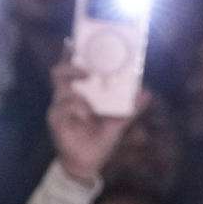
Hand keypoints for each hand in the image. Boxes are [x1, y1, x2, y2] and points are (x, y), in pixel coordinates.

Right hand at [46, 51, 131, 185]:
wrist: (87, 164)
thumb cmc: (100, 140)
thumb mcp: (119, 122)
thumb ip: (131, 108)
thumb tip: (147, 93)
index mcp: (81, 93)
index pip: (73, 69)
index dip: (72, 54)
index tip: (75, 40)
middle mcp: (67, 96)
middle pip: (60, 72)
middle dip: (72, 66)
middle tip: (87, 70)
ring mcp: (59, 107)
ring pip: (62, 88)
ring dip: (77, 91)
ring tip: (87, 100)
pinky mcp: (55, 119)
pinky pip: (63, 107)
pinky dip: (77, 108)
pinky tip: (84, 117)